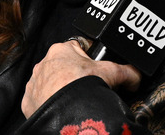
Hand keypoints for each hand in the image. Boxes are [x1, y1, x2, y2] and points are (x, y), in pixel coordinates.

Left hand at [21, 39, 140, 117]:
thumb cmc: (83, 88)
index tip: (93, 71)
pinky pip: (39, 100)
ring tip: (74, 100)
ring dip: (59, 90)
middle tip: (86, 88)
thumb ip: (127, 71)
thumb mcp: (111, 73)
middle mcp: (43, 64)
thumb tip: (136, 75)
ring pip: (49, 84)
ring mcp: (34, 83)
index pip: (76, 49)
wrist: (67, 113)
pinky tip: (61, 109)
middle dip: (73, 76)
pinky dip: (49, 105)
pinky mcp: (29, 101)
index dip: (87, 60)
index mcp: (61, 50)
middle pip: (62, 67)